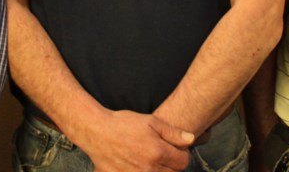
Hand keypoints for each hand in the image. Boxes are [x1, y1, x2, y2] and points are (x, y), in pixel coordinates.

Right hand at [78, 109, 193, 171]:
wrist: (97, 133)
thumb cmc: (123, 124)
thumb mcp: (150, 121)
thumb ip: (173, 132)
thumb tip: (191, 139)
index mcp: (157, 152)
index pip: (183, 162)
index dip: (182, 154)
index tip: (176, 149)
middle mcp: (149, 169)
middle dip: (173, 164)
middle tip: (163, 154)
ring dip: (160, 170)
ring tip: (152, 160)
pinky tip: (140, 165)